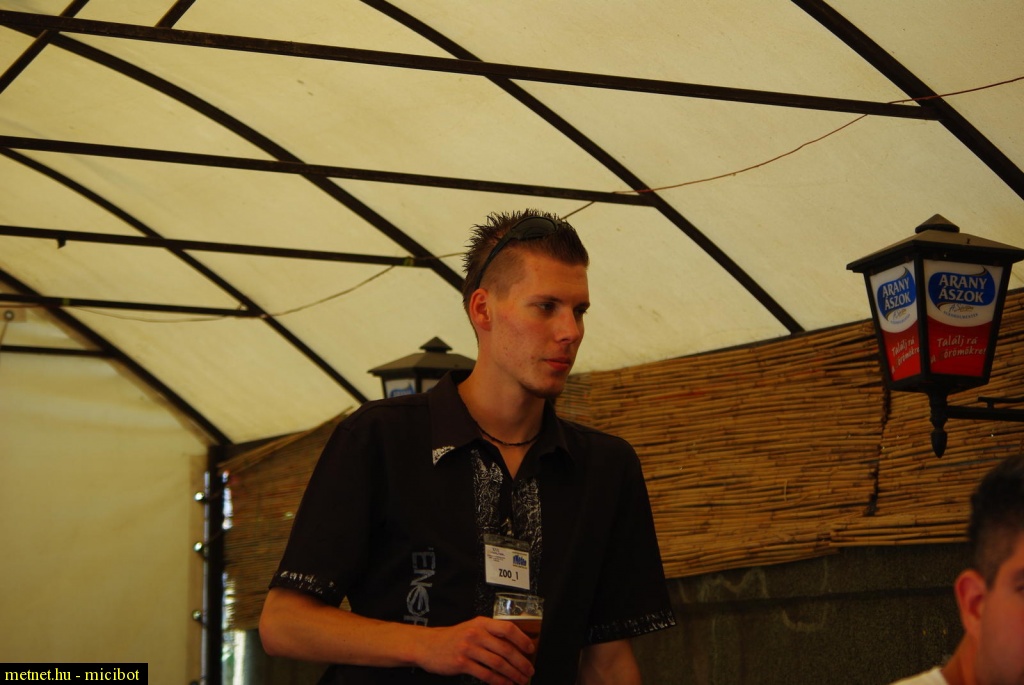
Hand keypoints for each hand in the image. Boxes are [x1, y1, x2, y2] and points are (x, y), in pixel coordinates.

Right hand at [417, 616, 535, 684]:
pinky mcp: (461, 663)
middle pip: (505, 649)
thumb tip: (515, 647)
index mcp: (481, 623)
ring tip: (521, 680)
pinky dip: (499, 681)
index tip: (531, 649)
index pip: (507, 628)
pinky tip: (506, 684)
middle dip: (521, 662)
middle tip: (530, 670)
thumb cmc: (454, 638)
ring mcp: (468, 648)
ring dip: (513, 674)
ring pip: (497, 663)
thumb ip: (490, 634)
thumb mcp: (472, 628)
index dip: (522, 639)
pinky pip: (485, 674)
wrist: (428, 645)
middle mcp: (476, 633)